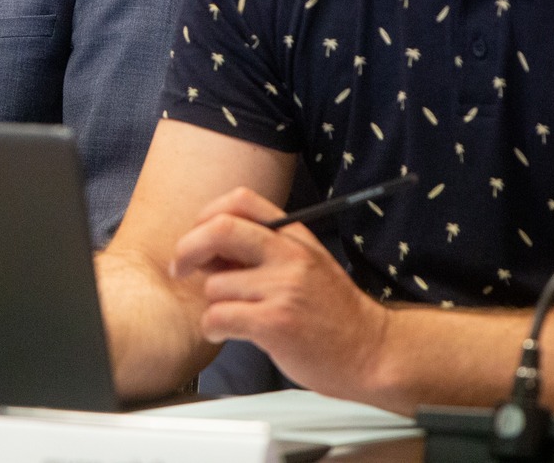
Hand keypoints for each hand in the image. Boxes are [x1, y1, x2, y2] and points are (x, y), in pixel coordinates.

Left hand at [171, 186, 393, 400]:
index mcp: (294, 236)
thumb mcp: (306, 264)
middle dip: (188, 248)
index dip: (207, 215)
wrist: (371, 352)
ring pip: (215, 285)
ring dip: (212, 303)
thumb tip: (208, 248)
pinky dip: (211, 328)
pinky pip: (217, 317)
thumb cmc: (333, 313)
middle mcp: (289, 255)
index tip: (198, 237)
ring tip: (232, 316)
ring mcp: (283, 288)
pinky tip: (225, 332)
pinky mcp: (275, 323)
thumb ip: (264, 250)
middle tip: (181, 267)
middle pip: (220, 229)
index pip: (241, 200)